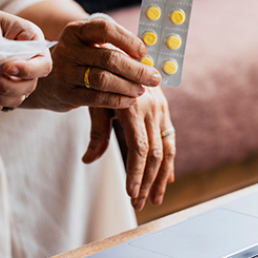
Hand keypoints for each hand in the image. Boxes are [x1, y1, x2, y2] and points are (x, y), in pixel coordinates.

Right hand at [23, 15, 160, 111]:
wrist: (45, 80)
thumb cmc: (77, 60)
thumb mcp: (87, 45)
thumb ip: (112, 46)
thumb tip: (148, 57)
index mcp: (75, 31)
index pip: (105, 29)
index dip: (128, 39)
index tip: (144, 51)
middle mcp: (67, 49)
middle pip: (108, 58)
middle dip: (136, 69)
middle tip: (154, 77)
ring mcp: (64, 72)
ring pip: (103, 80)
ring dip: (128, 85)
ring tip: (142, 89)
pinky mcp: (65, 94)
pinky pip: (96, 98)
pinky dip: (117, 100)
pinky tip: (130, 100)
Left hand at [83, 87, 174, 210]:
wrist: (119, 54)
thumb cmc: (101, 79)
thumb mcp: (96, 103)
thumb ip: (97, 133)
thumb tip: (87, 160)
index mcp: (134, 107)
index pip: (140, 147)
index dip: (137, 172)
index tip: (131, 193)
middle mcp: (152, 109)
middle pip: (156, 154)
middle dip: (148, 182)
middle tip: (139, 204)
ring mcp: (162, 110)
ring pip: (167, 150)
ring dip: (161, 178)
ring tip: (155, 200)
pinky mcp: (164, 111)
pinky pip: (170, 140)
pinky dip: (169, 162)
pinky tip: (167, 180)